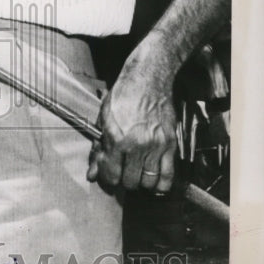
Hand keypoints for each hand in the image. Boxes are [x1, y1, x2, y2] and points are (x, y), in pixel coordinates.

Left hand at [87, 43, 177, 192]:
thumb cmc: (122, 97)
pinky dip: (162, 183)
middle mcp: (138, 145)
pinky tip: (154, 178)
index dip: (108, 177)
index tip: (110, 172)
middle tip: (124, 170)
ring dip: (142, 181)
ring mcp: (156, 145)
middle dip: (124, 179)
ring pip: (150, 182)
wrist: (147, 80)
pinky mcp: (171, 144)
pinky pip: (169, 175)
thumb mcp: (103, 121)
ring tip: (138, 172)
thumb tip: (92, 174)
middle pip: (131, 181)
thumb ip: (98, 150)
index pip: (112, 174)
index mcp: (117, 139)